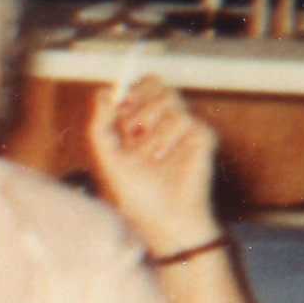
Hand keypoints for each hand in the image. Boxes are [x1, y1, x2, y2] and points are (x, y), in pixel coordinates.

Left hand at [88, 75, 218, 257]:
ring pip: (171, 101)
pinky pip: (185, 120)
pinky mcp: (203, 136)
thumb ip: (100, 126)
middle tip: (132, 129)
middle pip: (158, 84)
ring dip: (152, 131)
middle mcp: (165, 121)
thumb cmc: (135, 193)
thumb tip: (102, 93)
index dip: (131, 89)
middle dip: (141, 104)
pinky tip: (165, 160)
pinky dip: (169, 141)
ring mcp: (186, 128)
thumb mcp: (108, 158)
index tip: (120, 105)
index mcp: (142, 123)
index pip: (142, 86)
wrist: (161, 218)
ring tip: (149, 157)